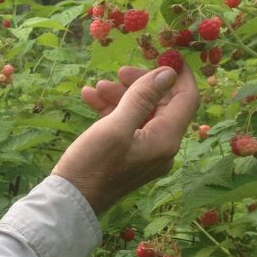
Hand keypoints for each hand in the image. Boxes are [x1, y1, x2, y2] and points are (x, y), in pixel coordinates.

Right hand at [52, 64, 199, 213]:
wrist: (69, 202)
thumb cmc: (92, 165)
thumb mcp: (115, 126)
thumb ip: (143, 97)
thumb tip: (168, 73)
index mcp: (166, 139)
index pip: (187, 99)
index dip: (179, 75)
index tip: (164, 55)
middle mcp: (162, 147)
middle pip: (162, 104)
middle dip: (140, 84)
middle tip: (117, 72)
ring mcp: (146, 153)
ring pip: (142, 113)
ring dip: (121, 96)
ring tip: (95, 88)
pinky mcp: (129, 156)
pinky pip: (128, 126)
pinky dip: (112, 111)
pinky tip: (90, 99)